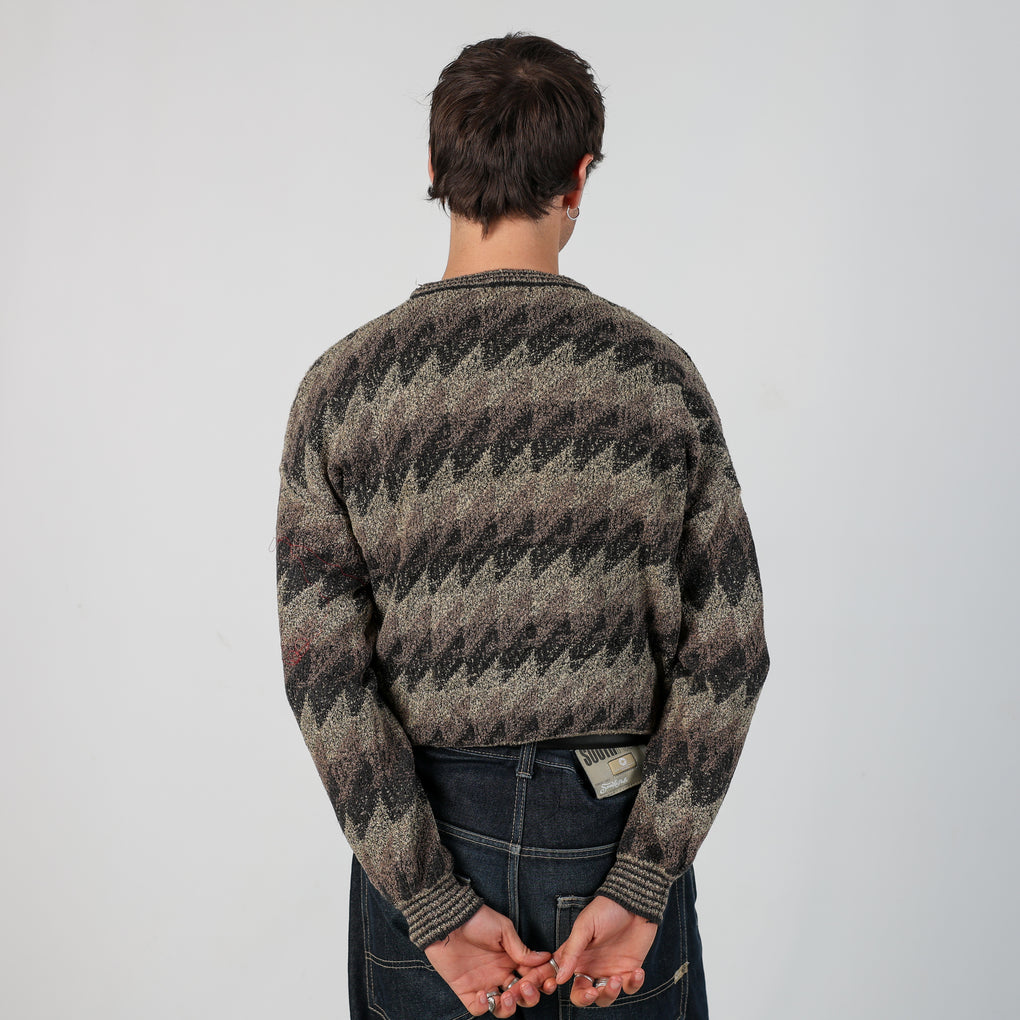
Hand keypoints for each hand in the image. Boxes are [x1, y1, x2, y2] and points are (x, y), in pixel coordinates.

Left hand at [424, 903, 555, 1015]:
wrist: (449, 920)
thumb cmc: (477, 919)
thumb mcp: (503, 930)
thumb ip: (521, 949)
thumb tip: (545, 959)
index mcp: (511, 959)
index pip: (532, 976)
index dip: (542, 981)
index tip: (547, 981)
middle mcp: (500, 973)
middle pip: (521, 995)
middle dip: (528, 996)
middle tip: (525, 987)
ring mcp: (483, 983)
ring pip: (502, 1007)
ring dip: (509, 1007)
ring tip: (507, 996)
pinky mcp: (466, 990)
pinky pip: (478, 1008)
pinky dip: (484, 1006)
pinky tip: (484, 993)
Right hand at [545, 894, 657, 1007]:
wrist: (634, 902)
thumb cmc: (606, 909)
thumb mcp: (585, 926)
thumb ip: (572, 952)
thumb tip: (559, 978)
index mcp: (577, 956)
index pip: (561, 976)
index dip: (556, 984)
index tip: (555, 986)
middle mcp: (592, 967)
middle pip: (582, 994)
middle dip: (585, 998)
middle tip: (592, 992)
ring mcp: (611, 970)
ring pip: (605, 997)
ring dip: (609, 994)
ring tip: (616, 979)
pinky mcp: (630, 971)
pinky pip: (630, 988)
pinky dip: (633, 984)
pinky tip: (636, 971)